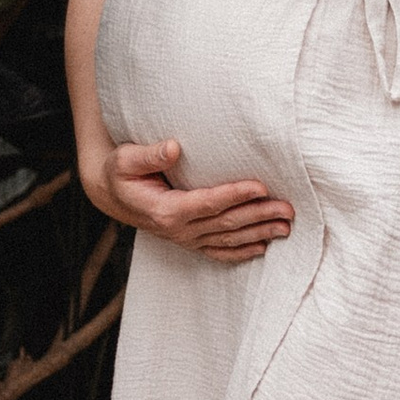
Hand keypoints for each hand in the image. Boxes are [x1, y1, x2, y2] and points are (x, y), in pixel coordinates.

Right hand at [84, 136, 291, 264]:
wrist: (111, 194)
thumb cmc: (120, 172)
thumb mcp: (126, 158)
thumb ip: (150, 154)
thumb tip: (176, 147)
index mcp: (165, 210)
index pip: (209, 203)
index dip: (236, 195)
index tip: (261, 187)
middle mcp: (178, 229)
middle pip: (226, 223)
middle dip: (259, 216)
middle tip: (288, 209)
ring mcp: (184, 239)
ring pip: (227, 239)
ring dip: (258, 233)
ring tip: (285, 227)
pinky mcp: (189, 241)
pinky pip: (218, 252)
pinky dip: (241, 251)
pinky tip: (262, 247)